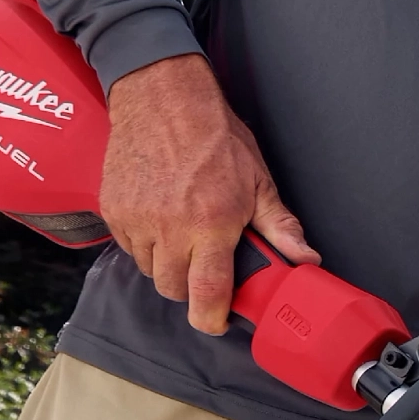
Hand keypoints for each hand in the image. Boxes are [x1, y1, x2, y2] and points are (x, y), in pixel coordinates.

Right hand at [99, 55, 312, 335]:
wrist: (163, 98)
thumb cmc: (215, 137)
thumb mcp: (258, 180)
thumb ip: (280, 226)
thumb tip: (305, 259)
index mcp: (211, 224)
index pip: (206, 293)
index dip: (212, 318)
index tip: (218, 321)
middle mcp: (169, 228)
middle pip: (174, 289)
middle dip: (191, 289)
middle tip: (206, 268)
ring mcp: (136, 220)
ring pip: (149, 270)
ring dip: (167, 265)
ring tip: (184, 237)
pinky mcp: (113, 211)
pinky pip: (128, 247)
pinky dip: (144, 245)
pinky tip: (161, 221)